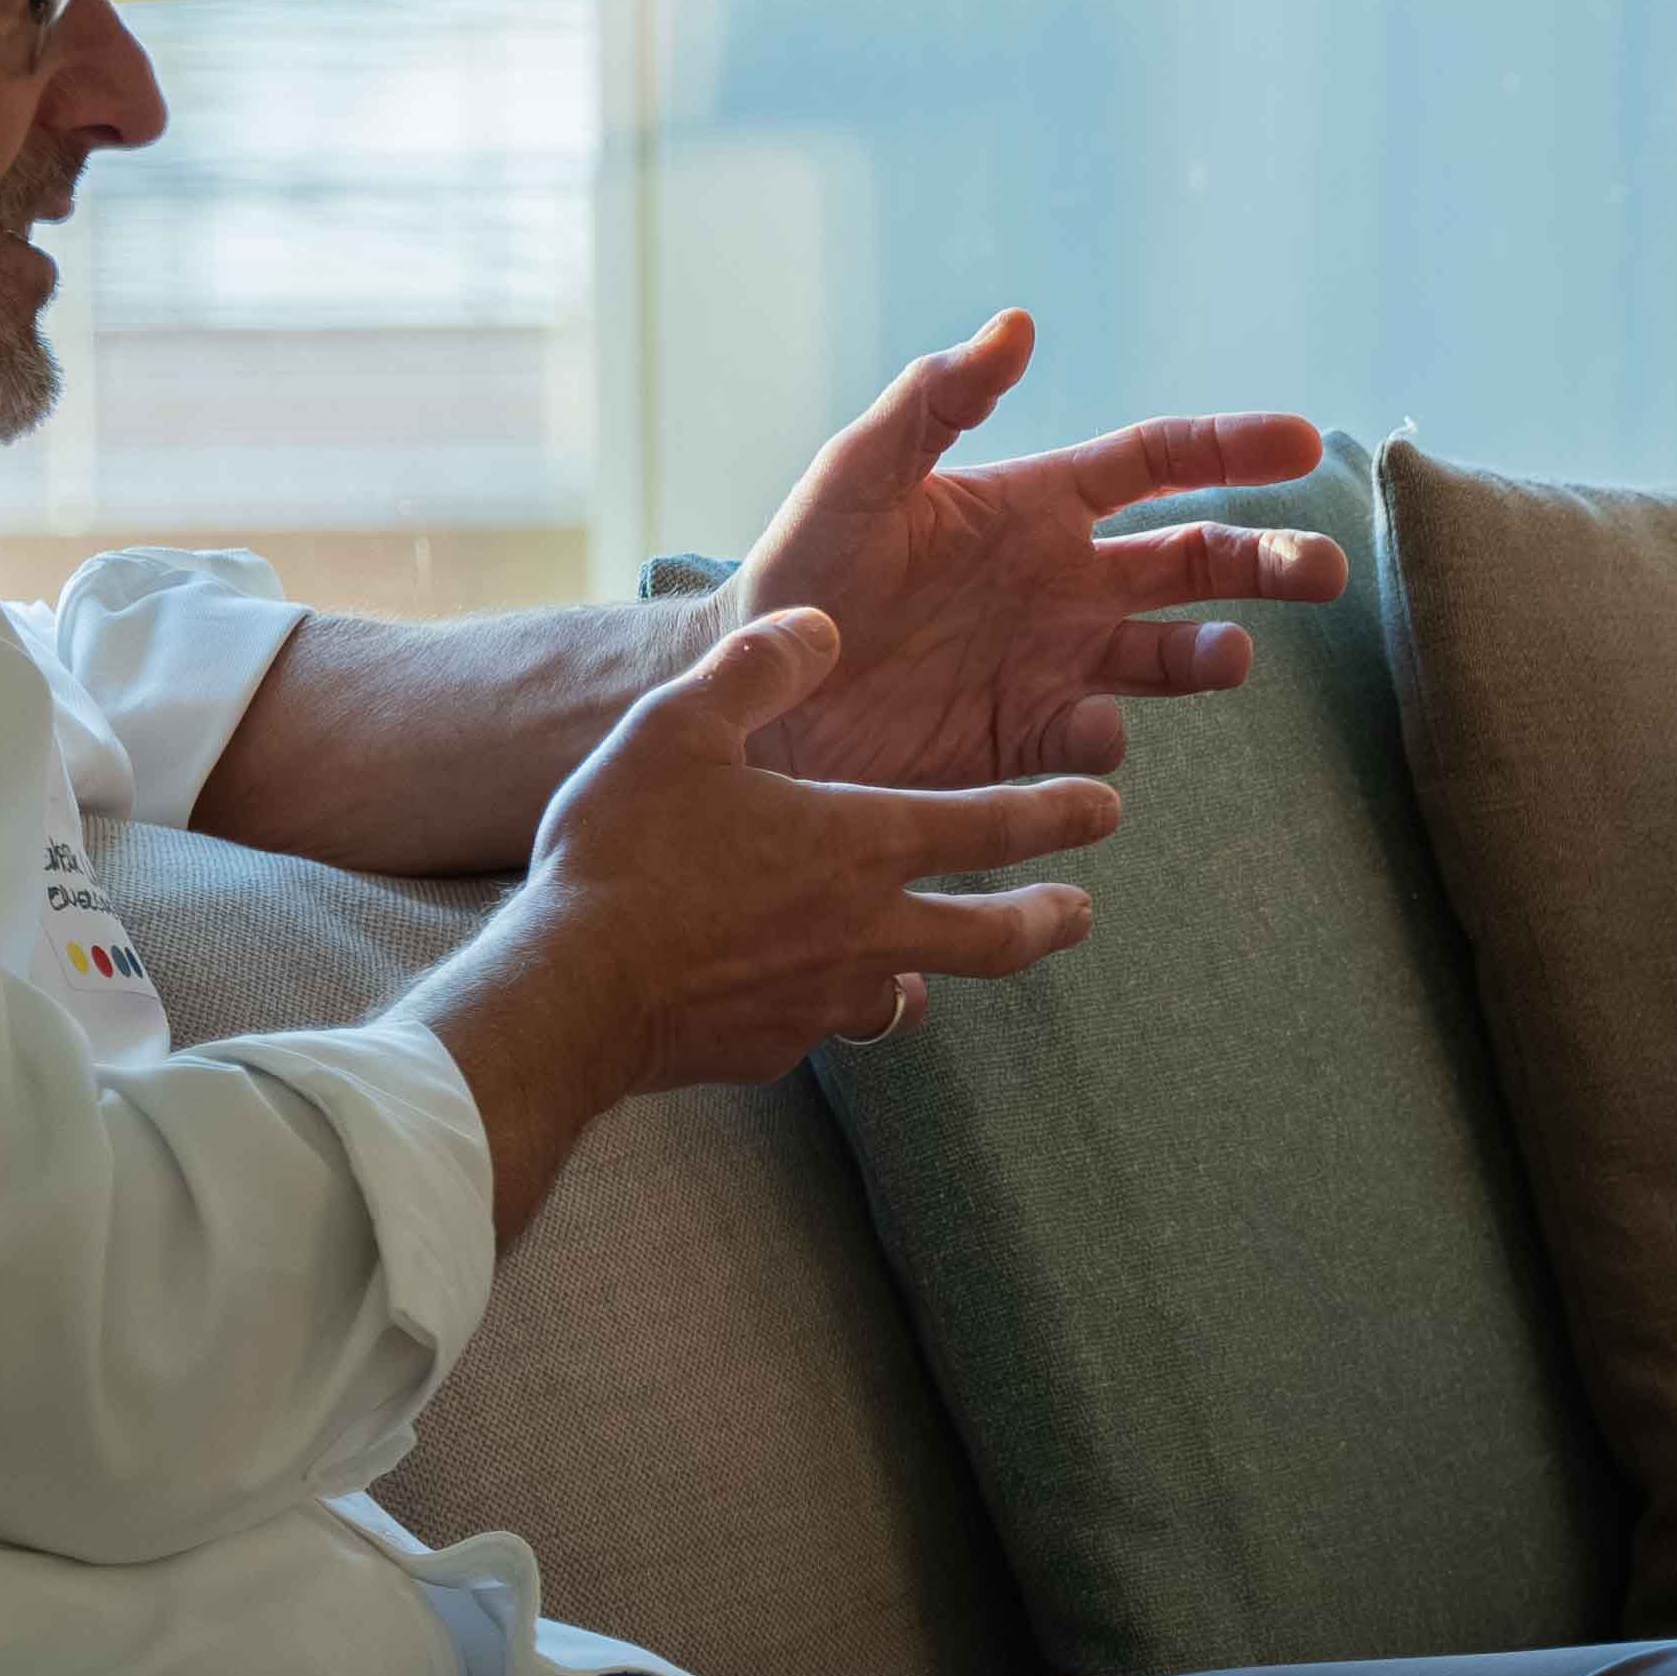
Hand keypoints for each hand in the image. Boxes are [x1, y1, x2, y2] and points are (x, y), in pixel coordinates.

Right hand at [468, 602, 1115, 1106]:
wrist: (568, 995)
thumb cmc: (627, 853)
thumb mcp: (681, 726)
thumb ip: (759, 668)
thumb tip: (820, 625)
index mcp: (859, 844)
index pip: (992, 826)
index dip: (1058, 812)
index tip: (1108, 807)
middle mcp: (864, 930)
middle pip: (992, 936)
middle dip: (1045, 920)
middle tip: (1081, 912)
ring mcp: (821, 1001)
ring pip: (906, 992)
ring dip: (933, 975)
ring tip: (933, 975)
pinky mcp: (771, 1050)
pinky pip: (821, 1027)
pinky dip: (829, 1011)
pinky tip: (808, 1005)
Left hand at [724, 312, 1343, 795]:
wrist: (752, 696)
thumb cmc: (800, 569)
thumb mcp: (860, 473)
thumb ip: (936, 400)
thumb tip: (1018, 322)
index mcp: (1036, 506)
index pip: (1158, 464)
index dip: (1233, 449)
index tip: (1304, 443)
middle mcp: (1065, 584)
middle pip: (1199, 562)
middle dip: (1270, 562)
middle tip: (1326, 570)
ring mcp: (1054, 666)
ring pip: (1171, 655)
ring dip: (1213, 653)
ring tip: (1230, 655)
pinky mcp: (1027, 746)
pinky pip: (1096, 744)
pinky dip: (1112, 739)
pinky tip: (1095, 730)